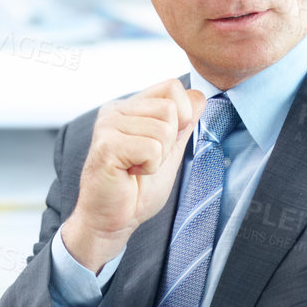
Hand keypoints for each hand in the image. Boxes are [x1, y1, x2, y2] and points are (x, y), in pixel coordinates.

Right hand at [62, 79, 204, 271]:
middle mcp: (115, 110)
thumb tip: (199, 97)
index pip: (172, 87)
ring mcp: (108, 125)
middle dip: (170, 142)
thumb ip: (182, 125)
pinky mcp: (107, 145)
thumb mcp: (168, 152)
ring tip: (137, 167)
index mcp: (129, 107)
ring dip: (159, 157)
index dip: (182, 114)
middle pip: (170, 108)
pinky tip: (130, 173)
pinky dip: (150, 167)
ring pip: (164, 129)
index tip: (165, 142)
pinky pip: (152, 148)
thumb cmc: (135, 189)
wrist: (111, 219)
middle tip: (147, 160)